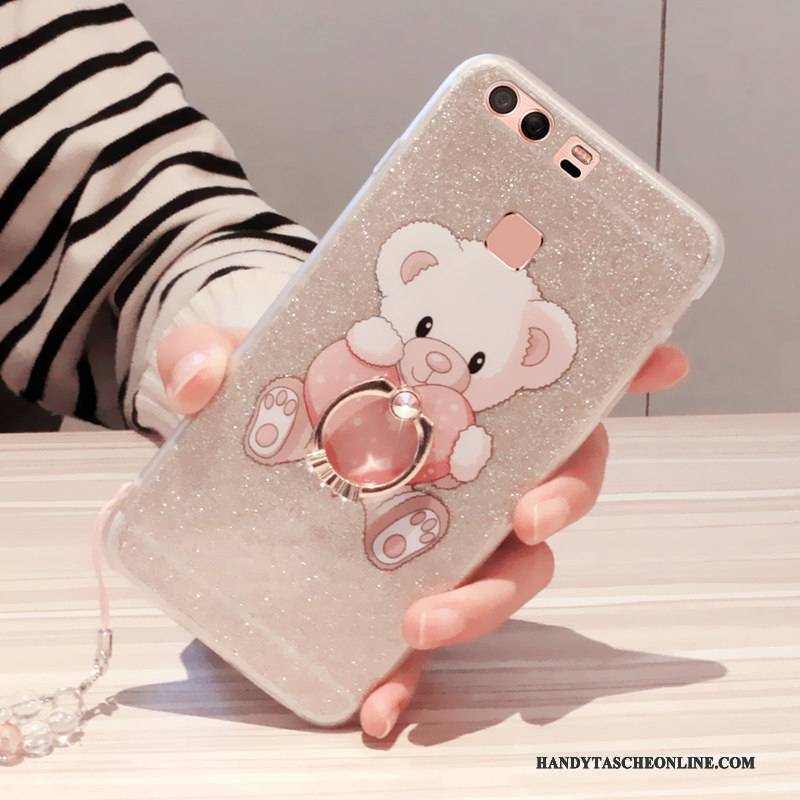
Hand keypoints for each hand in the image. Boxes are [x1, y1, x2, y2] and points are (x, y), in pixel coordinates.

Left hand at [157, 324, 688, 737]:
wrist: (251, 439)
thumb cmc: (277, 383)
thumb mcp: (242, 359)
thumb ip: (209, 356)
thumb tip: (199, 376)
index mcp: (459, 396)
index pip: (549, 378)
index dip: (616, 368)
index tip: (661, 357)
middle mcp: (475, 463)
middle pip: (551, 480)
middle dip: (560, 500)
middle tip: (528, 518)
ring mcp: (448, 527)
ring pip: (506, 566)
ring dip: (486, 601)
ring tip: (424, 627)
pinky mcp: (405, 581)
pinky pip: (430, 632)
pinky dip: (415, 673)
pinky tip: (381, 701)